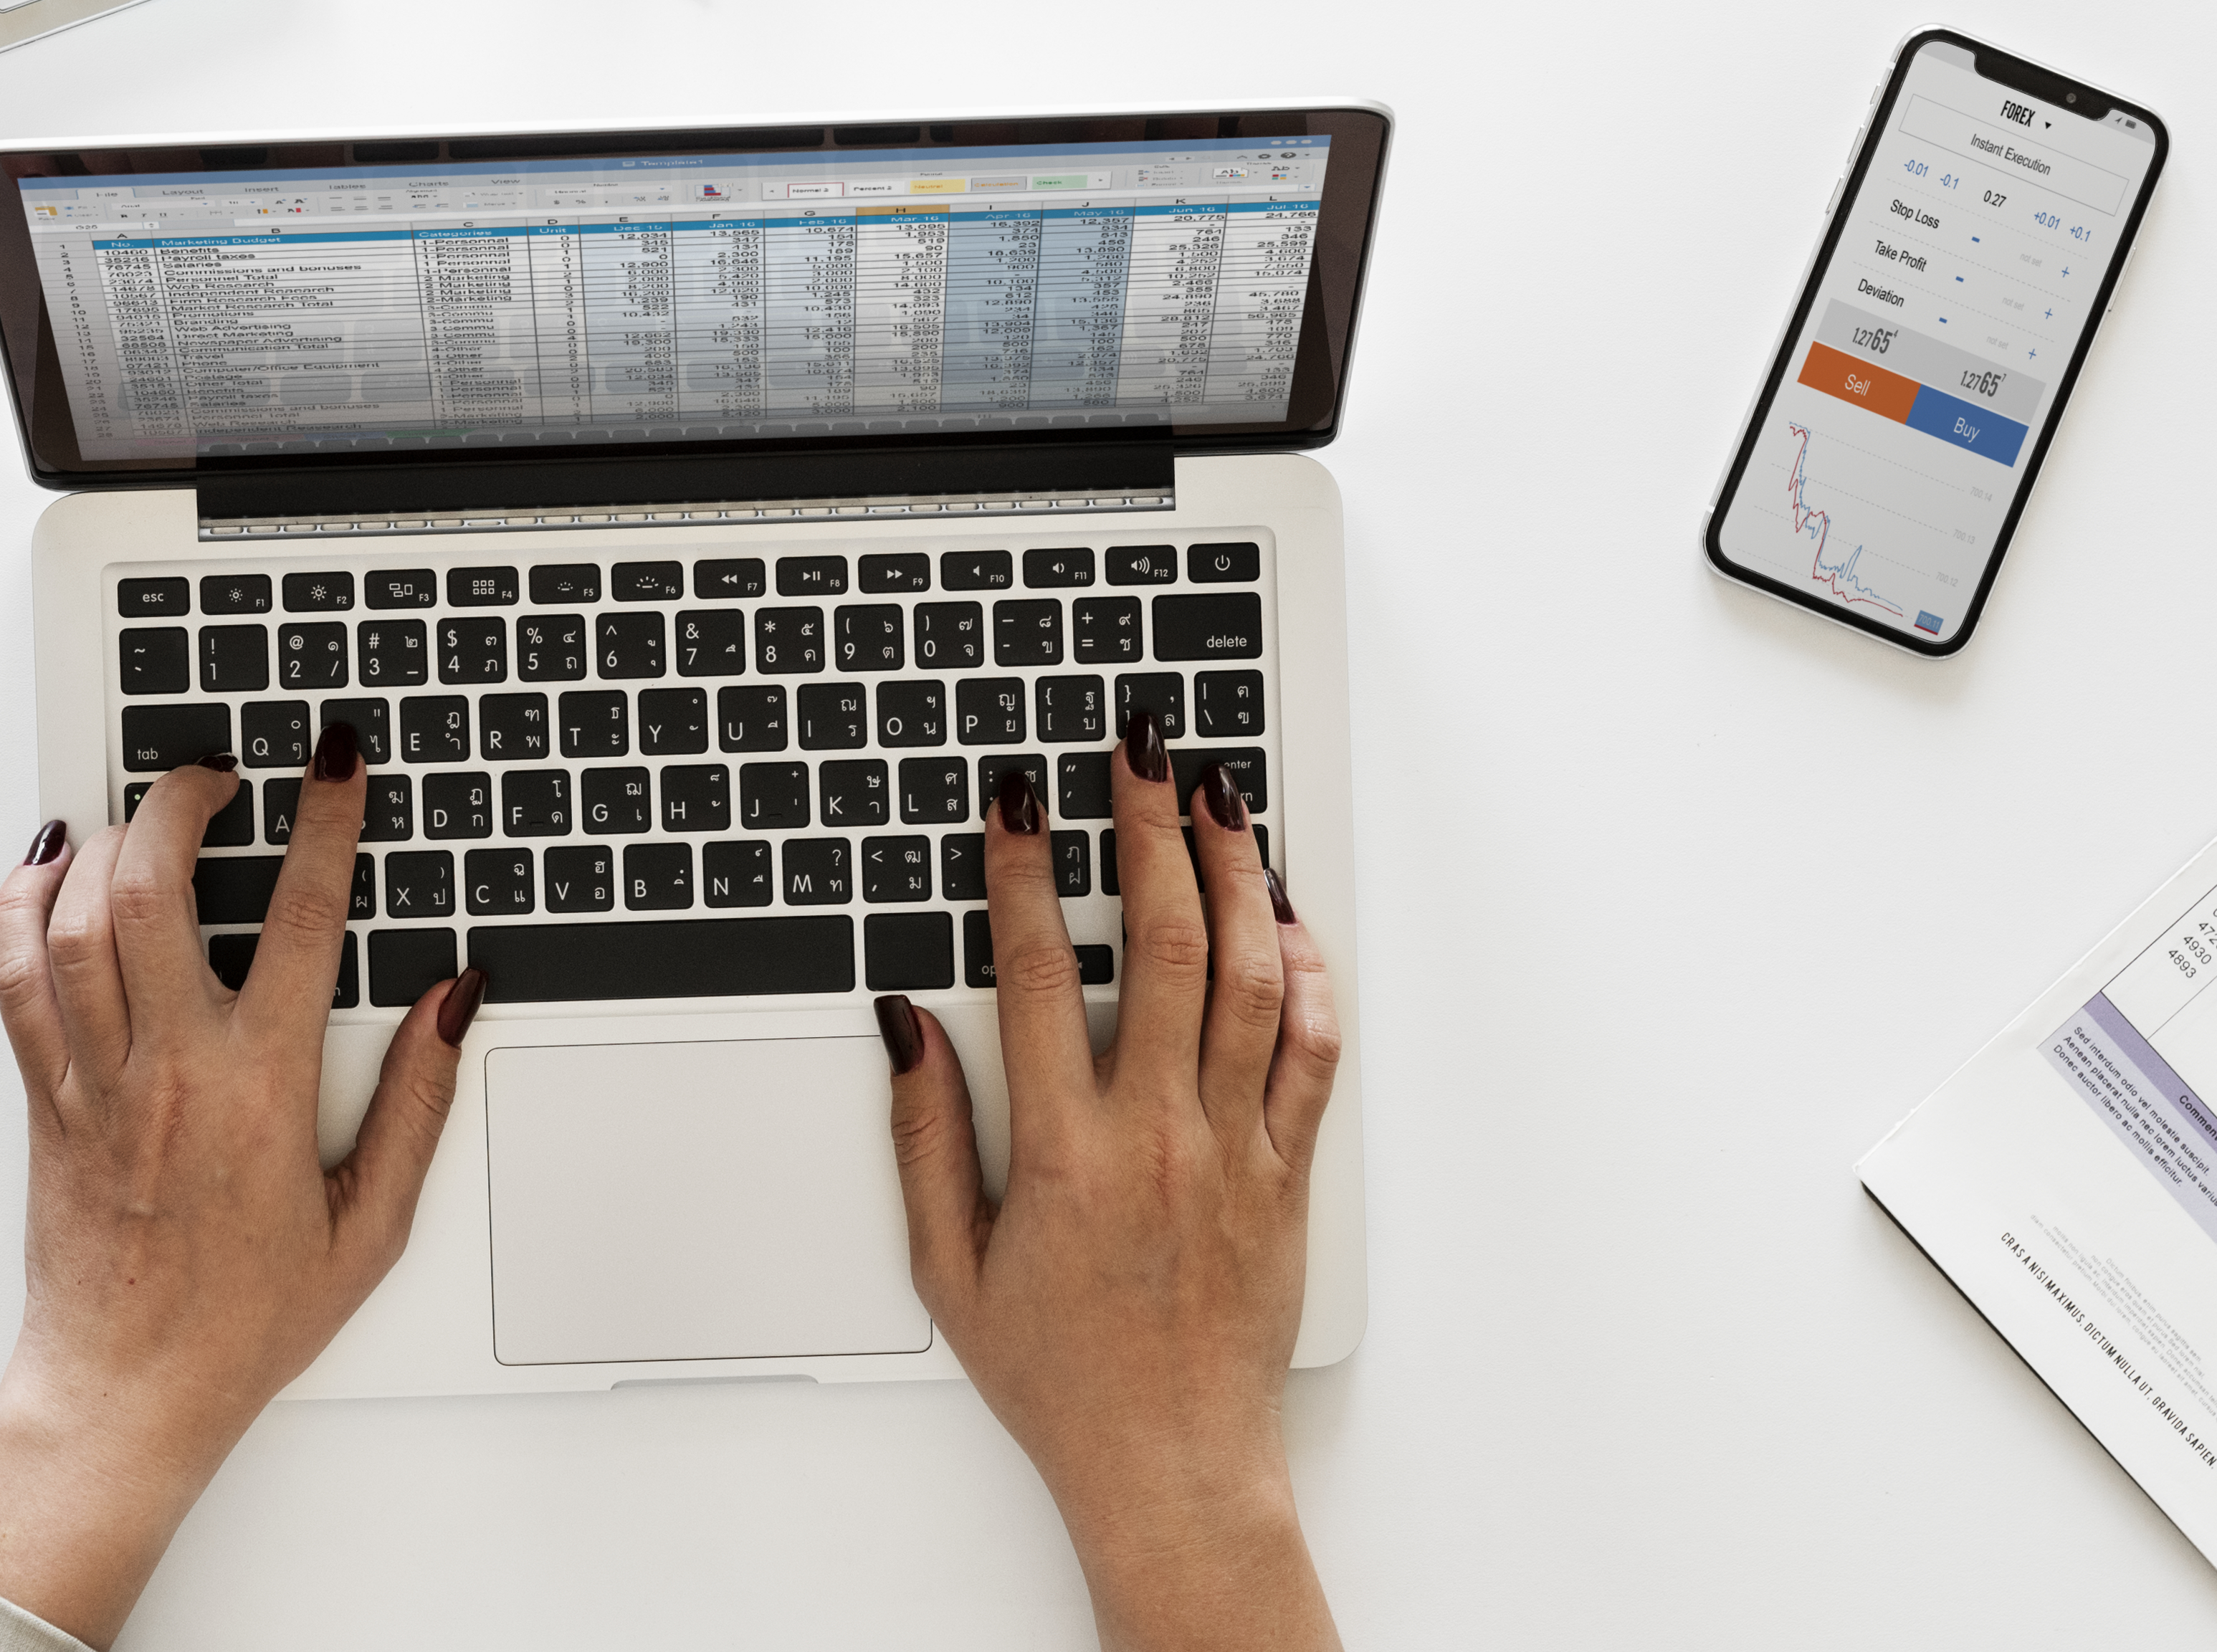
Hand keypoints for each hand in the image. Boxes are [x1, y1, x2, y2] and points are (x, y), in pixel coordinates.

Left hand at [0, 727, 478, 1645]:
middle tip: (216, 773)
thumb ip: (418, 1103)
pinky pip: (15, 979)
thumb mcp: (371, 1225)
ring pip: (75, 921)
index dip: (324, 822)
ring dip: (105, 845)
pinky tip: (47, 872)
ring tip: (143, 815)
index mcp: (259, 1090)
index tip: (333, 763)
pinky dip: (20, 908)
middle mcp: (169, 1070)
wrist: (129, 1392)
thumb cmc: (246, 1321)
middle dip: (181, 801)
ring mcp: (96, 1081)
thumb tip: (453, 1003)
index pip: (300, 918)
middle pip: (153, 889)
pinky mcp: (46, 1099)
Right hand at [884, 717, 1345, 1651]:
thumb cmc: (1061, 1377)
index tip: (1019, 800)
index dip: (1022, 871)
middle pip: (1161, 944)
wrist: (1172, 1464)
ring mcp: (1235, 1150)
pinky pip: (1310, 1052)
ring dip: (1235, 874)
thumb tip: (906, 1028)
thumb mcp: (950, 1268)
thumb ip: (926, 1139)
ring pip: (1248, 978)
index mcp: (1066, 1152)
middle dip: (1148, 830)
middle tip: (1139, 753)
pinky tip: (1288, 916)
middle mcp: (1159, 1136)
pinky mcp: (1288, 1174)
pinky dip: (1307, 973)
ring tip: (1219, 798)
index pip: (1036, 973)